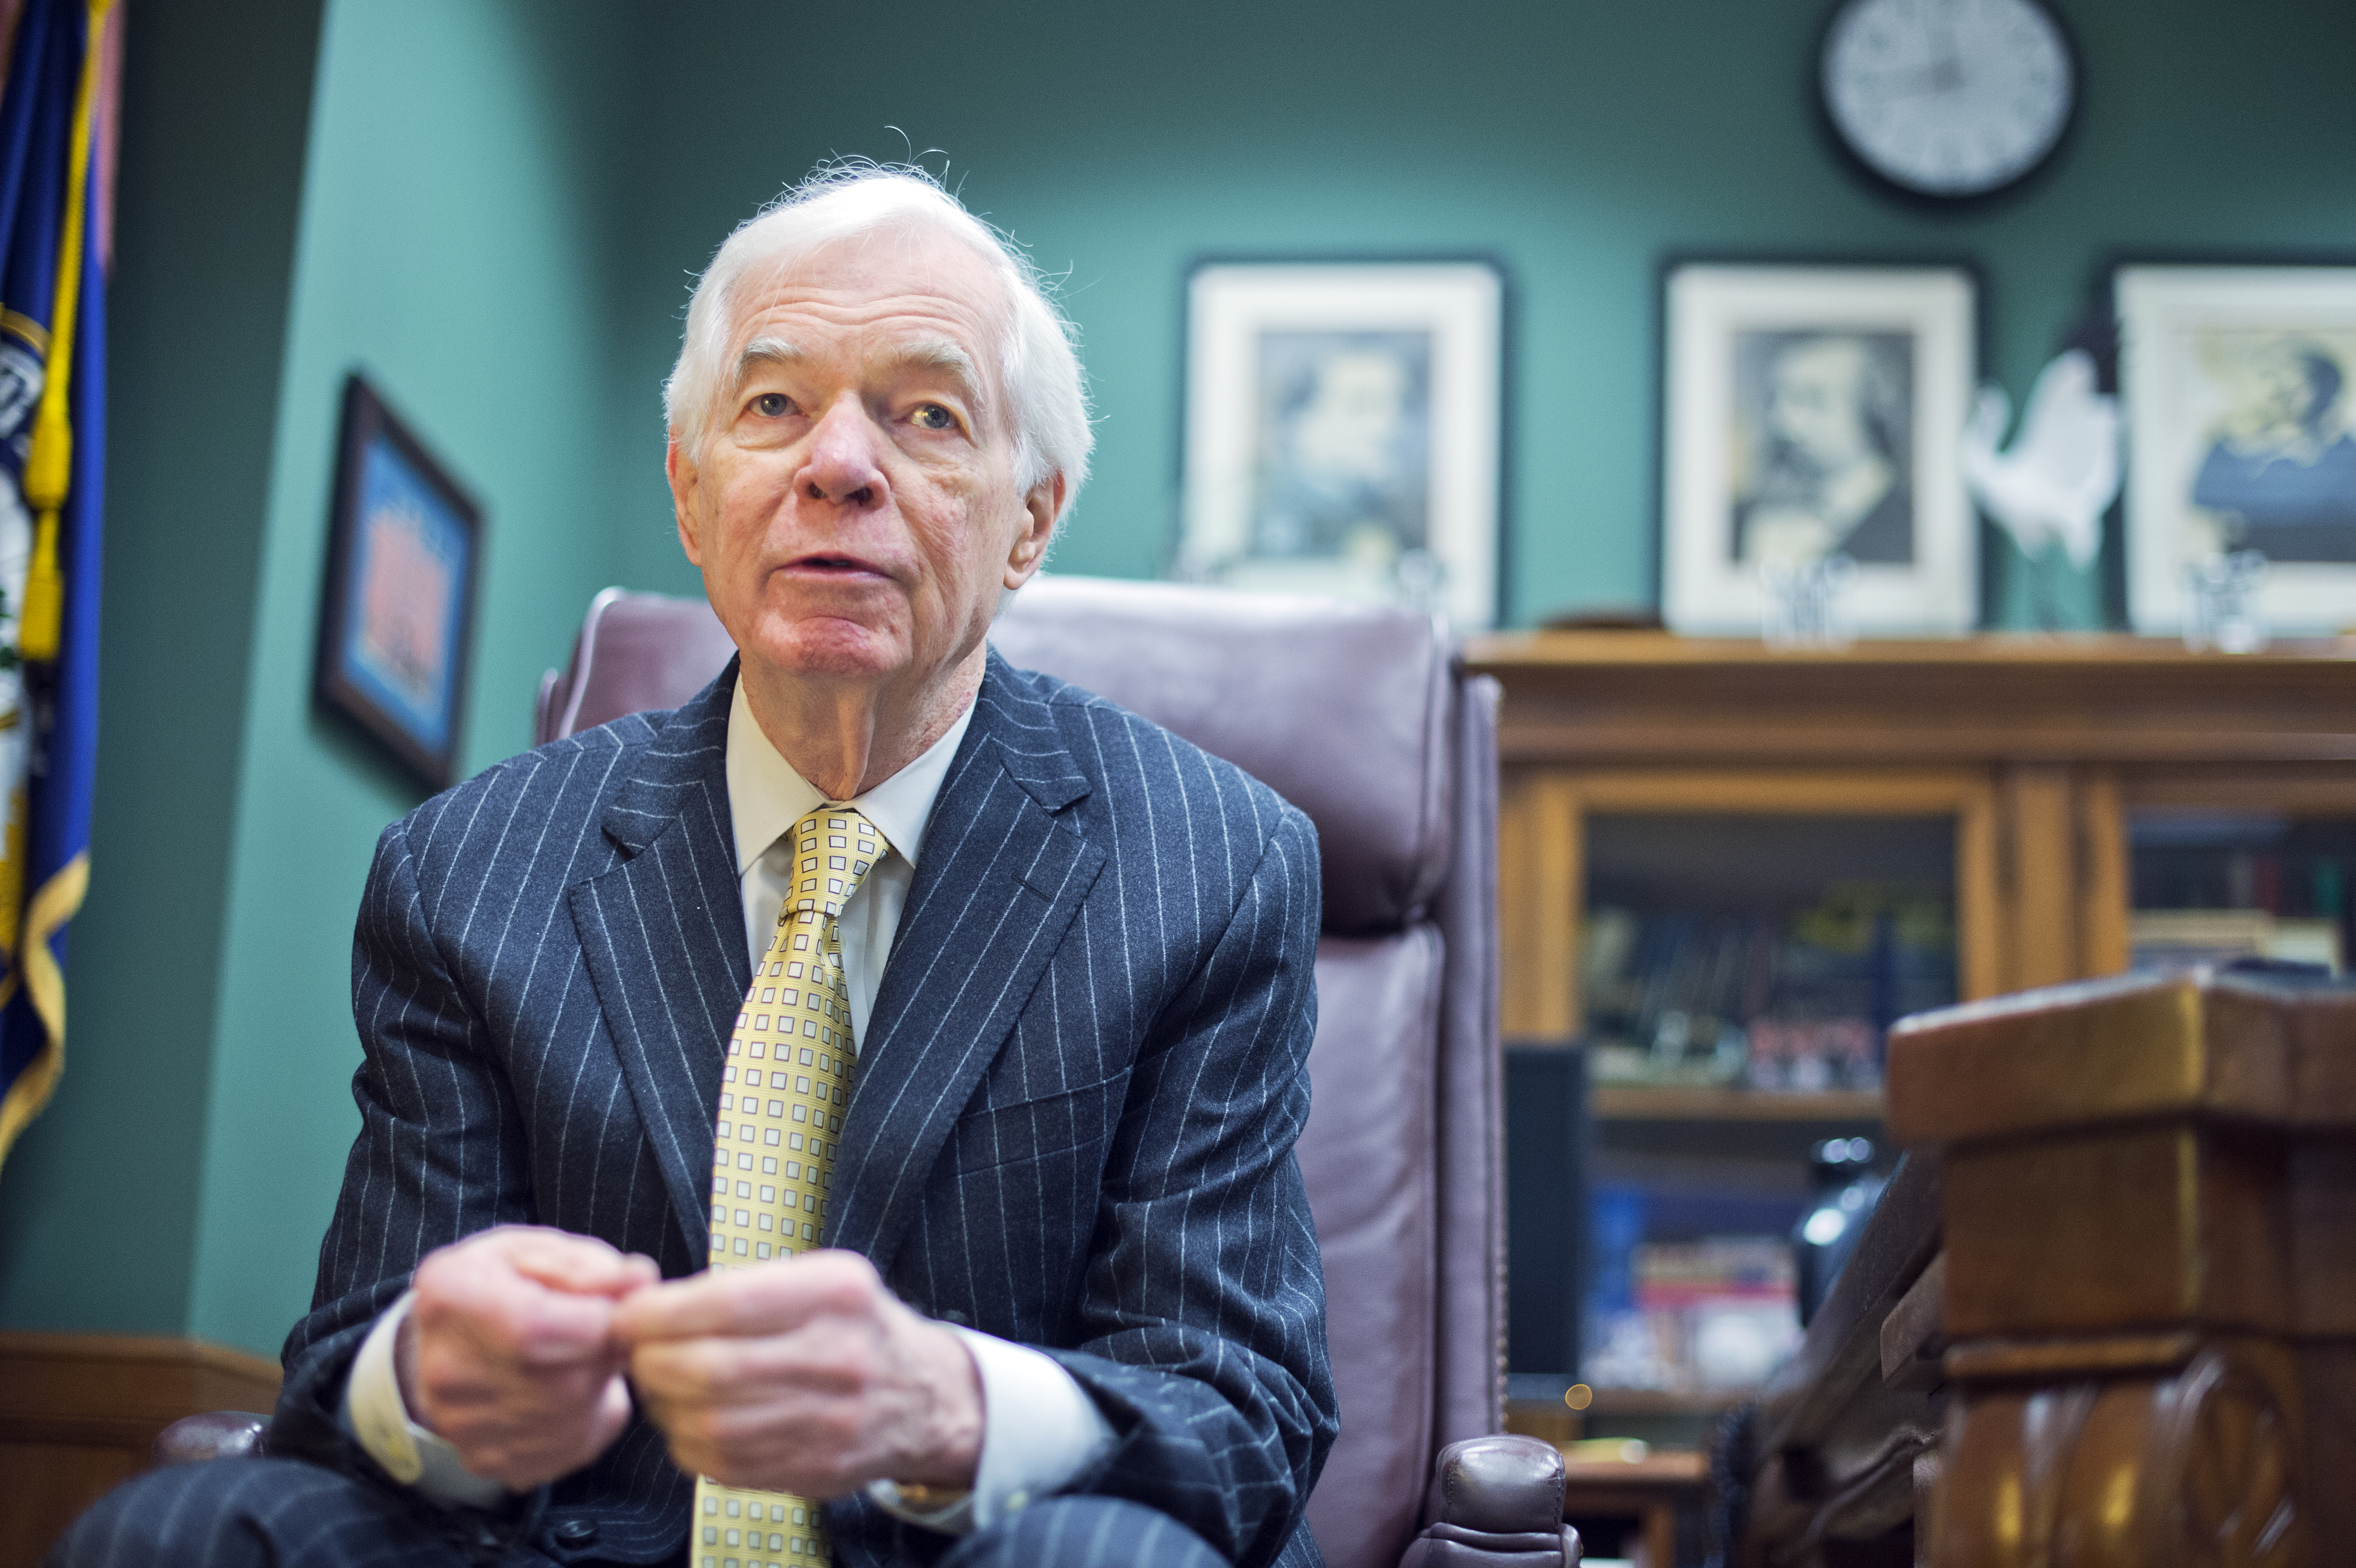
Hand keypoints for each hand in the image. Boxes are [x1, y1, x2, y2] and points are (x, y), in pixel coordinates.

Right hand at [398, 1225, 659, 1488]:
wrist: (450, 1339)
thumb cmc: (501, 1284)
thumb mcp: (540, 1250)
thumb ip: (591, 1266)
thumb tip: (640, 1282)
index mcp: (453, 1296)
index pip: (535, 1328)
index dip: (598, 1320)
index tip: (616, 1309)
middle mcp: (446, 1369)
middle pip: (564, 1381)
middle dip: (604, 1355)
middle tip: (601, 1332)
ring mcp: (461, 1426)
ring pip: (573, 1418)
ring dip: (597, 1387)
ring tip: (579, 1358)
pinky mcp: (485, 1460)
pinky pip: (568, 1448)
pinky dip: (585, 1420)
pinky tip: (567, 1392)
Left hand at [612, 1250, 982, 1496]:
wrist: (923, 1396)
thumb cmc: (853, 1327)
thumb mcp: (821, 1278)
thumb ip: (743, 1289)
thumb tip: (650, 1307)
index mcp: (837, 1294)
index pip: (726, 1304)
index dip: (660, 1314)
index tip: (628, 1315)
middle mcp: (840, 1358)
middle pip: (709, 1370)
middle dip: (652, 1362)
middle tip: (636, 1353)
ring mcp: (831, 1422)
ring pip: (709, 1424)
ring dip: (664, 1406)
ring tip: (662, 1385)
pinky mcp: (816, 1470)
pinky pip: (723, 1465)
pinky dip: (689, 1444)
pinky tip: (692, 1420)